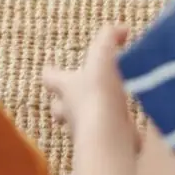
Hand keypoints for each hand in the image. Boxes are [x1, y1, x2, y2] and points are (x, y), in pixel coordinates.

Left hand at [44, 24, 134, 138]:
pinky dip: (113, 133)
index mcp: (67, 88)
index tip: (49, 68)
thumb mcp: (103, 56)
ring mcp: (86, 132)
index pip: (50, 78)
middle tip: (71, 95)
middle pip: (59, 108)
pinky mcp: (104, 146)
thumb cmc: (98, 94)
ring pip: (80, 125)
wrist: (108, 135)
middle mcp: (72, 112)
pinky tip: (126, 129)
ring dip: (88, 118)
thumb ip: (109, 38)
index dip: (50, 72)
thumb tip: (121, 29)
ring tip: (105, 109)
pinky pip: (105, 138)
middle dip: (63, 102)